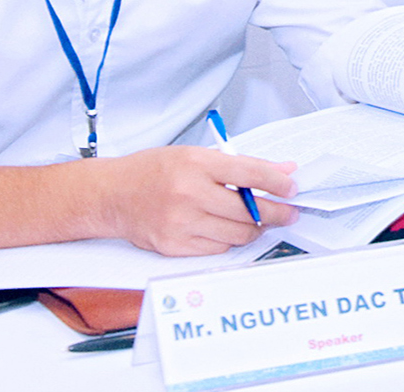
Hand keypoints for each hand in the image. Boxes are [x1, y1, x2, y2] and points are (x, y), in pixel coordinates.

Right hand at [93, 146, 297, 255]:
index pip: (250, 173)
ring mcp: (181, 222)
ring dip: (255, 229)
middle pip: (249, 210)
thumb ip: (240, 164)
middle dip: (276, 212)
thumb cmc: (152, 171)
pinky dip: (229, 240)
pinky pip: (218, 248)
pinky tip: (228, 230)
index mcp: (196, 164)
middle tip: (288, 212)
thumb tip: (280, 170)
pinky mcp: (174, 246)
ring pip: (237, 233)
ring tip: (259, 221)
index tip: (292, 187)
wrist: (112, 195)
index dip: (278, 182)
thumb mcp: (196, 155)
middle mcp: (189, 193)